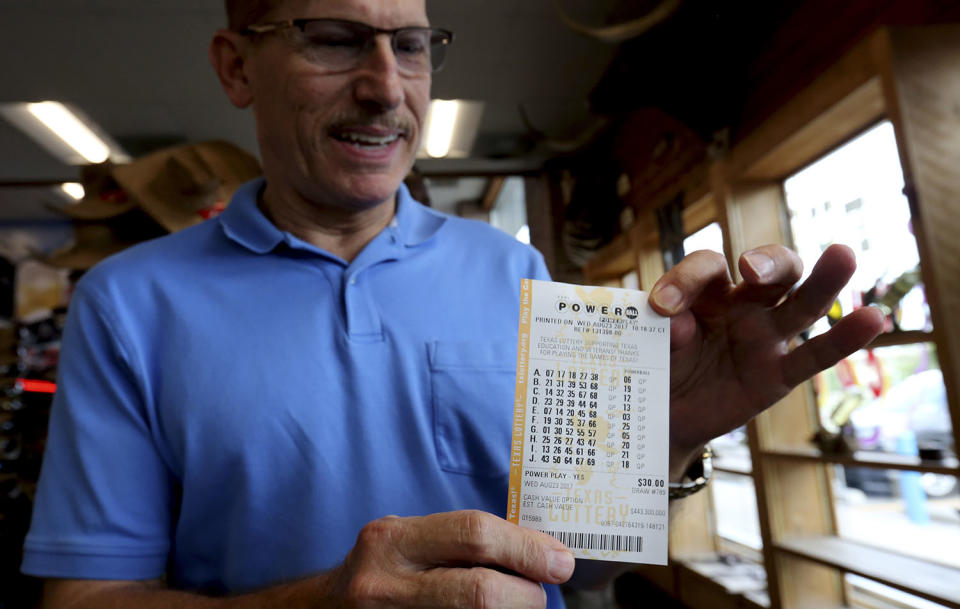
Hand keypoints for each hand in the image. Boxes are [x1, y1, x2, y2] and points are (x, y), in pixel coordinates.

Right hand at [327, 510, 574, 608]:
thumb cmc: (382, 572)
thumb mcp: (409, 541)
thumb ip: (460, 541)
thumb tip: (538, 549)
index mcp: (392, 540)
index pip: (473, 534)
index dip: (526, 549)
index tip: (559, 560)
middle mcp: (384, 583)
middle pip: (480, 593)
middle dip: (527, 595)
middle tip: (541, 594)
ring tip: (516, 606)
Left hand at [648, 244, 884, 476]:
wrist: (664, 414)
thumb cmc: (657, 365)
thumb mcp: (651, 346)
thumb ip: (664, 331)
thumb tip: (680, 324)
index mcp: (708, 289)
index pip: (708, 267)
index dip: (686, 279)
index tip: (661, 306)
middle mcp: (743, 304)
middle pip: (770, 270)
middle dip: (766, 261)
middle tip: (750, 268)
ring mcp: (765, 337)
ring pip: (802, 303)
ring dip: (823, 280)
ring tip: (843, 254)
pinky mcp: (778, 373)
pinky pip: (815, 355)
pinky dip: (844, 339)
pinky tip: (874, 317)